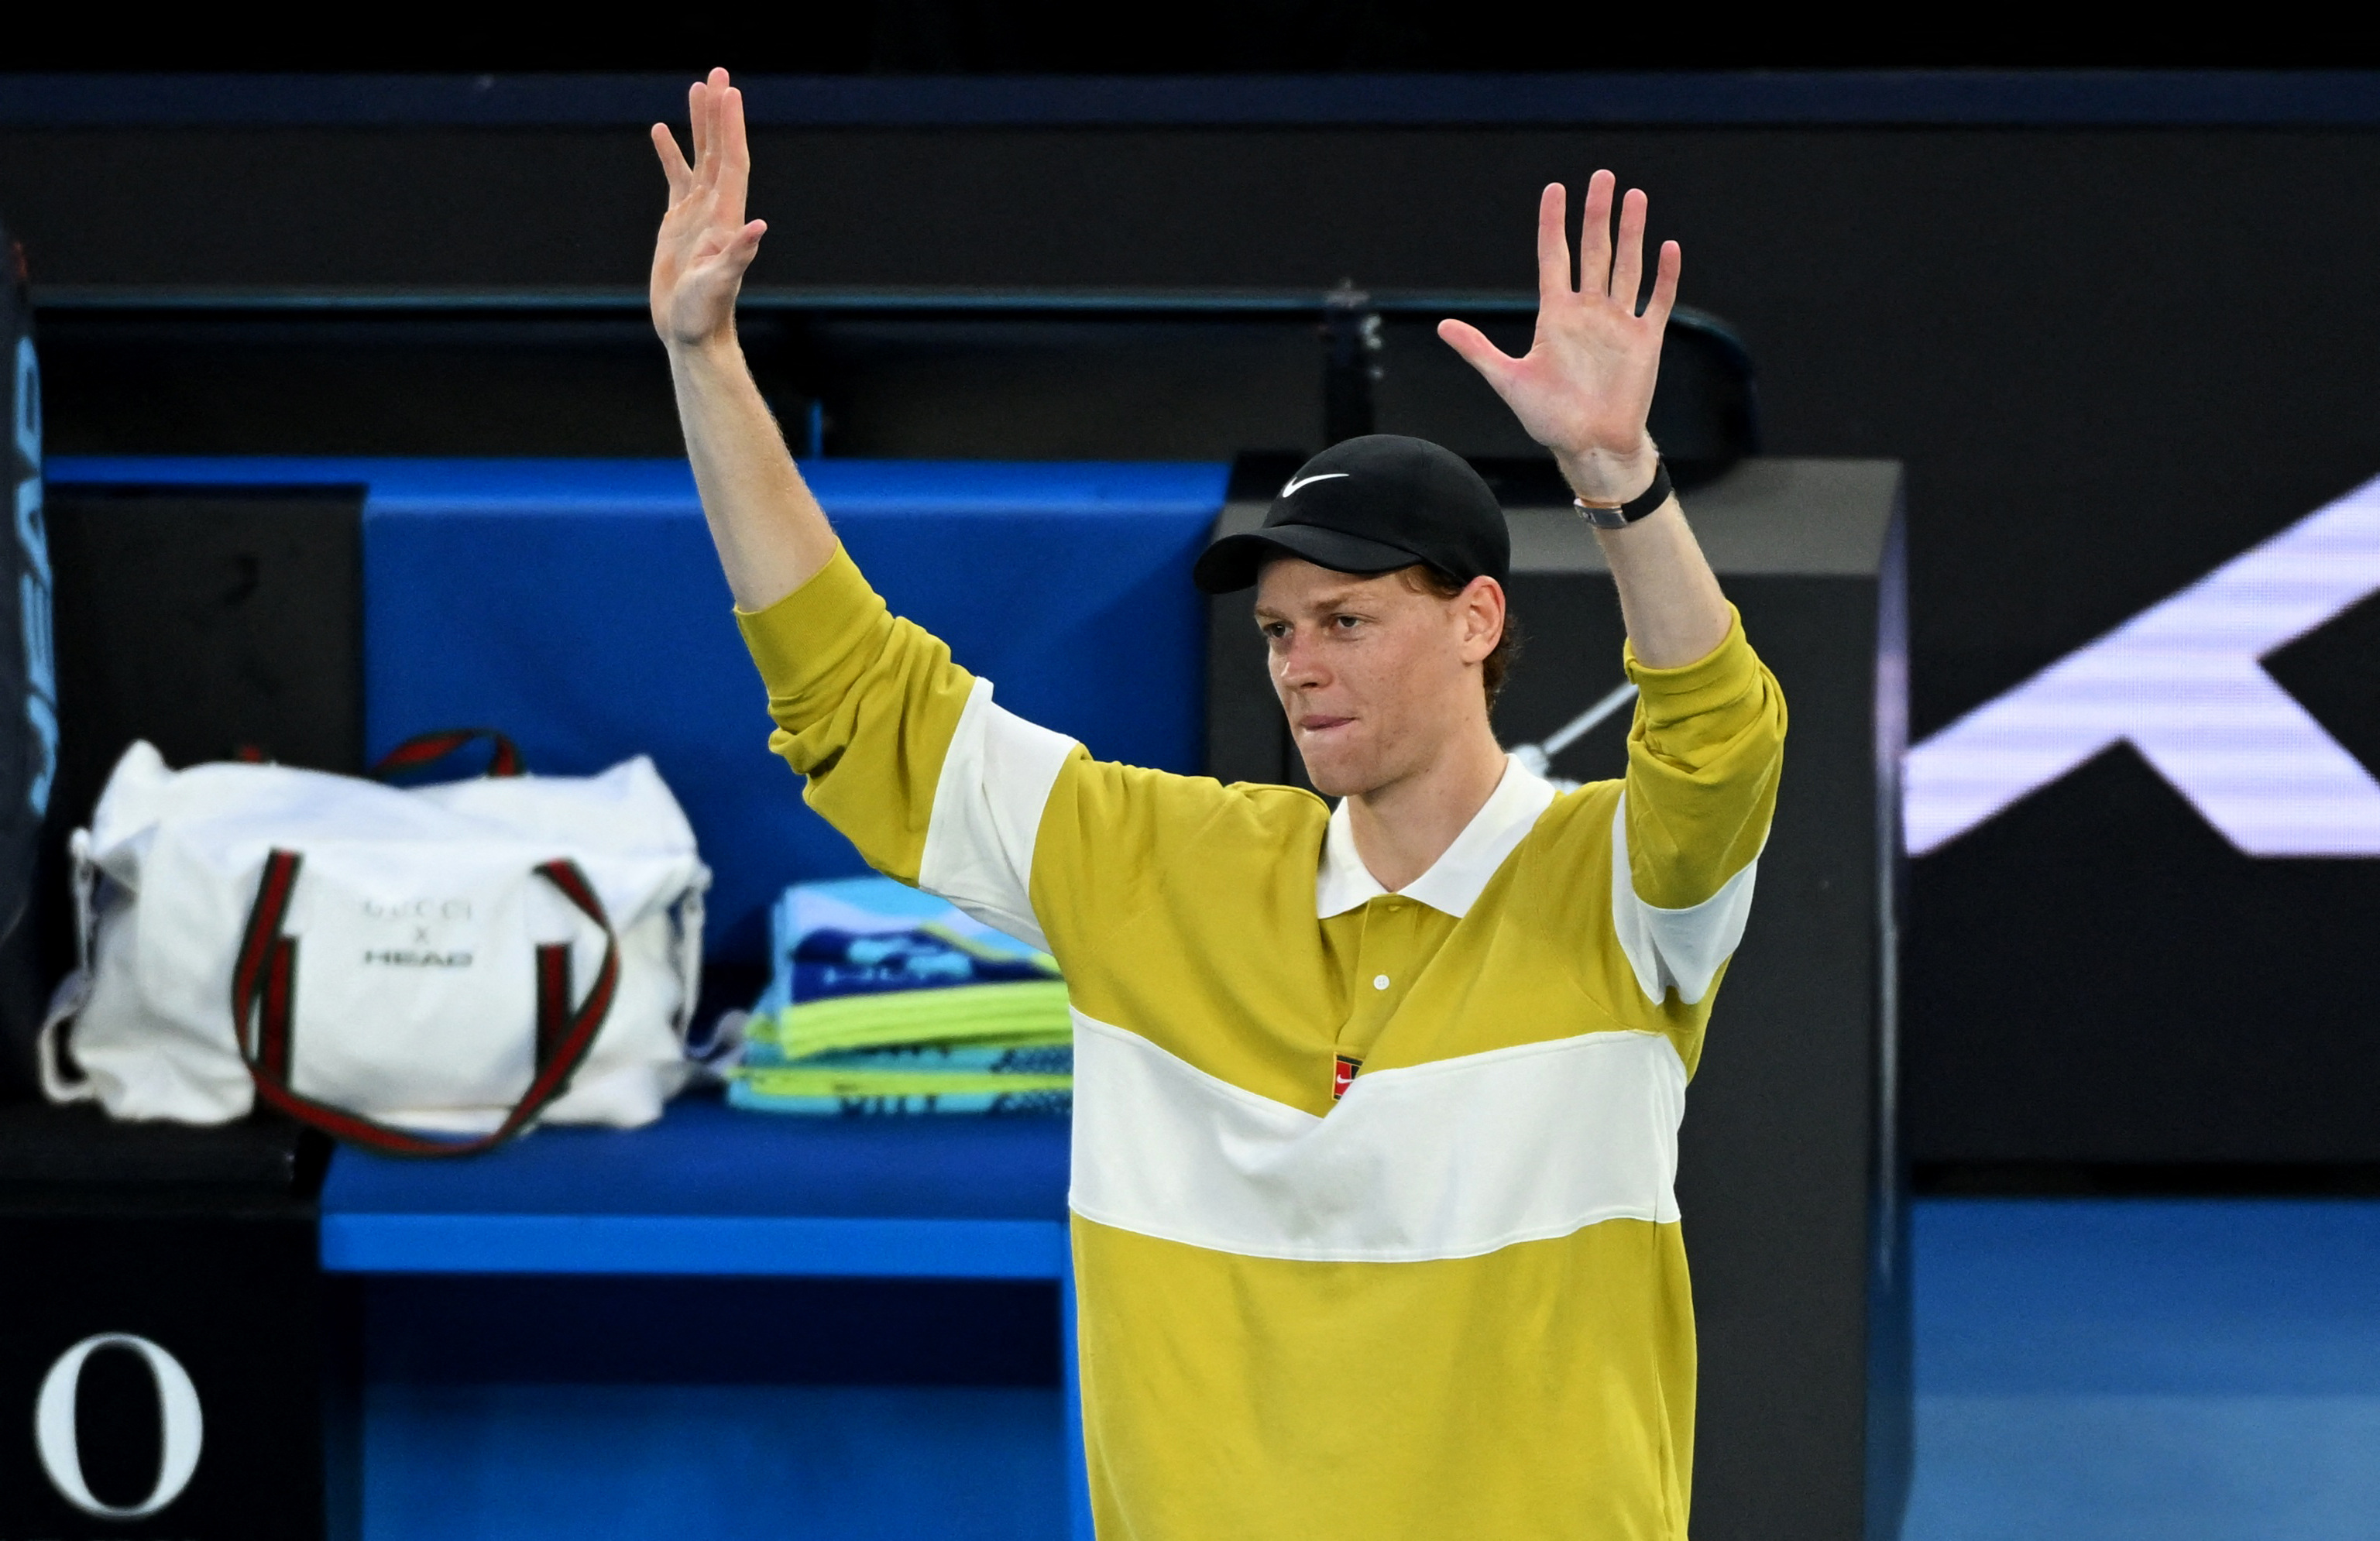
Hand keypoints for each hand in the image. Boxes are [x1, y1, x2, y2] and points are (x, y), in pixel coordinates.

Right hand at [649, 69, 766, 350]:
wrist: (691, 333)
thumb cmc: (705, 314)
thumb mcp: (721, 284)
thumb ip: (738, 256)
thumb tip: (758, 228)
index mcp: (727, 217)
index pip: (733, 162)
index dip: (732, 128)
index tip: (730, 92)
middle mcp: (716, 209)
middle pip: (719, 150)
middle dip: (718, 112)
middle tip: (717, 72)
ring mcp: (697, 214)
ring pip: (699, 158)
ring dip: (699, 124)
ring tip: (696, 88)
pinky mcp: (677, 224)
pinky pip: (675, 179)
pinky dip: (670, 155)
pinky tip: (661, 132)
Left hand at [1438, 173, 1679, 504]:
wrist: (1588, 446)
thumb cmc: (1548, 417)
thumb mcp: (1508, 380)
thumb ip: (1478, 349)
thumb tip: (1442, 325)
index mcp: (1555, 315)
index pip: (1554, 257)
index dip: (1554, 224)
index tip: (1554, 189)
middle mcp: (1588, 312)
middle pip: (1594, 251)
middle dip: (1597, 214)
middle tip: (1602, 177)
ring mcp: (1618, 324)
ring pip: (1626, 267)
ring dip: (1631, 233)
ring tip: (1635, 196)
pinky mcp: (1645, 341)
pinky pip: (1657, 301)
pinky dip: (1664, 277)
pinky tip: (1667, 247)